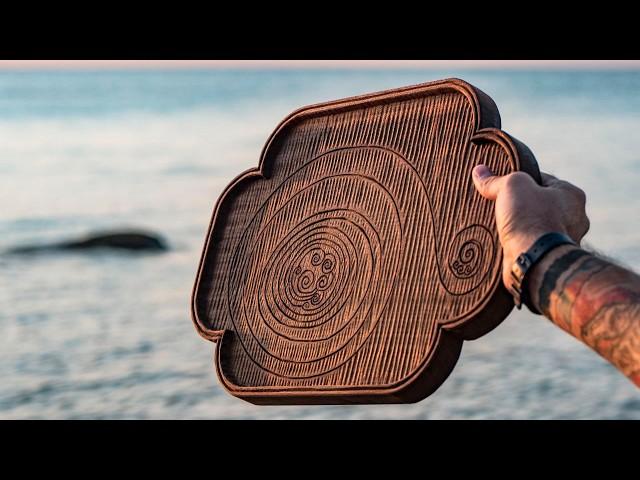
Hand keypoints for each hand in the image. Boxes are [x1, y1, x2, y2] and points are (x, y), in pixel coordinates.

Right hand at [471, 165, 589, 289]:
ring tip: (498, 226)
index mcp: (572, 195)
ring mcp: (564, 242)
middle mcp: (574, 218)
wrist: (535, 262)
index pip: (543, 180)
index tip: (503, 186)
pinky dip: (519, 245)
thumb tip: (478, 171)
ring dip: (519, 228)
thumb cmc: (531, 219)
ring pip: (535, 228)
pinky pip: (532, 248)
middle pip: (539, 205)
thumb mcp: (511, 186)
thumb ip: (495, 179)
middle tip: (499, 206)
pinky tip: (502, 244)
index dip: (521, 181)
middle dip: (520, 206)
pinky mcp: (550, 260)